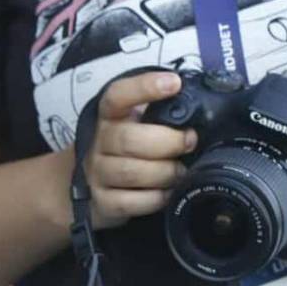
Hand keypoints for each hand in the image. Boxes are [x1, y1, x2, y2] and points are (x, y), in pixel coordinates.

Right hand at [80, 70, 197, 230]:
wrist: (87, 185)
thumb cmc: (124, 148)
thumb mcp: (134, 124)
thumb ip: (159, 115)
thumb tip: (199, 110)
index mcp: (110, 116)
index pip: (119, 96)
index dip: (144, 87)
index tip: (174, 83)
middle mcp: (99, 142)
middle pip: (130, 140)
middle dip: (168, 142)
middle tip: (189, 142)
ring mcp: (98, 173)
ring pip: (132, 173)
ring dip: (165, 172)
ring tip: (180, 171)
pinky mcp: (103, 202)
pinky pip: (132, 202)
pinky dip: (156, 198)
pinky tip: (167, 192)